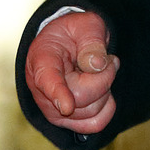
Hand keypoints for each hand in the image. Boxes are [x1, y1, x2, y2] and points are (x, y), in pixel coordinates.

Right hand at [24, 10, 119, 133]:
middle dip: (104, 78)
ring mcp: (52, 108)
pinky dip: (106, 107)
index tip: (66, 107)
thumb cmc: (74, 33)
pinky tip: (102, 89)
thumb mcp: (85, 25)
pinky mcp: (66, 120)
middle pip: (81, 98)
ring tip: (98, 71)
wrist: (67, 44)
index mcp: (42, 60)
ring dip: (106, 90)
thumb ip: (91, 41)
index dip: (58, 93)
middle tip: (107, 59)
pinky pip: (95, 124)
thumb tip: (96, 66)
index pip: (48, 80)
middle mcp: (41, 89)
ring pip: (92, 112)